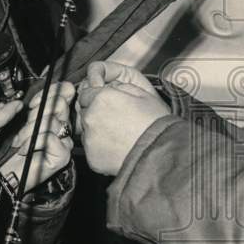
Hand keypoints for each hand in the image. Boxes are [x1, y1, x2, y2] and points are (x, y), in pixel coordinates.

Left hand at [0, 80, 74, 192]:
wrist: (10, 175)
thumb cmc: (17, 148)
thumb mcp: (27, 120)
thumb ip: (38, 106)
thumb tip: (46, 89)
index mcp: (59, 115)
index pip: (66, 92)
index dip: (49, 93)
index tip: (33, 104)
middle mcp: (66, 127)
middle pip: (59, 104)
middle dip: (36, 113)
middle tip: (25, 126)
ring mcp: (67, 142)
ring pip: (50, 122)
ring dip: (28, 131)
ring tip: (20, 142)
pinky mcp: (63, 156)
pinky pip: (48, 138)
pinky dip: (32, 143)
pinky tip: (25, 150)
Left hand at [77, 61, 170, 175]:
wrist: (159, 153)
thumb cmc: (155, 123)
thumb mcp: (143, 93)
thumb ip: (120, 85)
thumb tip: (110, 86)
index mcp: (102, 98)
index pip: (85, 93)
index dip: (96, 97)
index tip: (108, 104)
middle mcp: (91, 117)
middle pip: (84, 112)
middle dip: (95, 113)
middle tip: (115, 120)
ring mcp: (90, 139)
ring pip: (86, 131)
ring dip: (96, 131)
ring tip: (118, 135)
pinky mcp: (92, 158)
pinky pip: (92, 149)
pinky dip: (100, 148)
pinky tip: (116, 148)